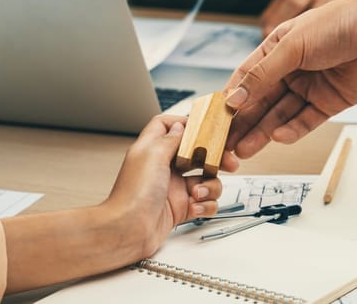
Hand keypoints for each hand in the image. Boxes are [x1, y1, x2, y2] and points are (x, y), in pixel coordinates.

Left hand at [104, 114, 238, 254]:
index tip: (206, 129)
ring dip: (210, 187)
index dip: (187, 124)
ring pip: (206, 180)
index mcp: (153, 150)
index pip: (169, 127)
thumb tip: (180, 126)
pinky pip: (205, 203)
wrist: (129, 231)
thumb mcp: (152, 155)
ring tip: (198, 194)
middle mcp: (164, 168)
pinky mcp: (181, 208)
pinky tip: (195, 208)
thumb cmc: (133, 196)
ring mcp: (174, 188)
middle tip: (228, 162)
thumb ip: (170, 139)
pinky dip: (206, 206)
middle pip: (196, 153)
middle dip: (214, 157)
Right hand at [223, 0, 356, 158]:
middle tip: (224, 147)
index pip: (244, 81)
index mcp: (275, 50)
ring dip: (261, 133)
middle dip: (242, 125)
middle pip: (259, 103)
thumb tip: (234, 99)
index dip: (228, 102)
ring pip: (279, 116)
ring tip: (243, 151)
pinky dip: (291, 131)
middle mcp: (289, 70)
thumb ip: (263, 75)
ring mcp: (309, 87)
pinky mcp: (329, 102)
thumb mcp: (293, 46)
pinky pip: (305, 121)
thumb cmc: (338, 23)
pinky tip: (277, 138)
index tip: (213, 122)